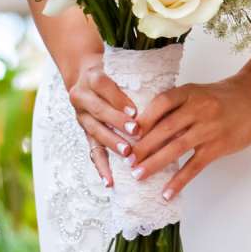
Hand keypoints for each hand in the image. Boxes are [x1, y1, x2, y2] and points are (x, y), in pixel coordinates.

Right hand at [66, 54, 137, 188]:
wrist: (87, 77)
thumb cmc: (114, 75)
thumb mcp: (122, 71)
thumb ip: (138, 79)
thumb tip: (168, 90)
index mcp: (92, 78)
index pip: (104, 86)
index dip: (118, 99)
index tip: (135, 111)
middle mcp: (82, 97)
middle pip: (99, 110)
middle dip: (117, 122)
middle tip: (136, 132)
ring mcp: (82, 117)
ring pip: (95, 131)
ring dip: (112, 143)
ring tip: (127, 154)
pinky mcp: (85, 133)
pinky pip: (92, 151)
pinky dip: (101, 167)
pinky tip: (110, 181)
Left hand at [126, 72, 250, 200]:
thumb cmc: (223, 98)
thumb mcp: (198, 93)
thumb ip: (176, 106)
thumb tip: (146, 127)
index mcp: (190, 92)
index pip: (162, 103)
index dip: (143, 118)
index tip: (127, 132)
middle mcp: (199, 109)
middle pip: (165, 128)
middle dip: (143, 146)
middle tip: (127, 160)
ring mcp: (210, 128)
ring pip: (176, 147)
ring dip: (154, 163)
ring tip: (138, 175)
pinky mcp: (219, 146)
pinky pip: (195, 166)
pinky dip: (179, 181)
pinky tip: (167, 192)